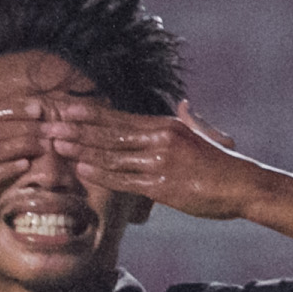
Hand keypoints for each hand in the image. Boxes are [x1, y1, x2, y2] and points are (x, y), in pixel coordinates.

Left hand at [41, 99, 267, 221]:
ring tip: (56, 146)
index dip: (91, 113)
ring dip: (82, 150)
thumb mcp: (205, 135)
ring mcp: (160, 162)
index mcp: (166, 125)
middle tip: (49, 124)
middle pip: (110, 132)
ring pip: (113, 155)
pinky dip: (101, 174)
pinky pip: (125, 180)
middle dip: (77, 129)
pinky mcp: (162, 186)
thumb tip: (184, 105)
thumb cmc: (224, 164)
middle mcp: (160, 139)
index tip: (66, 108)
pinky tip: (81, 170)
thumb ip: (189, 120)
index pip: (120, 117)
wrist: (243, 185)